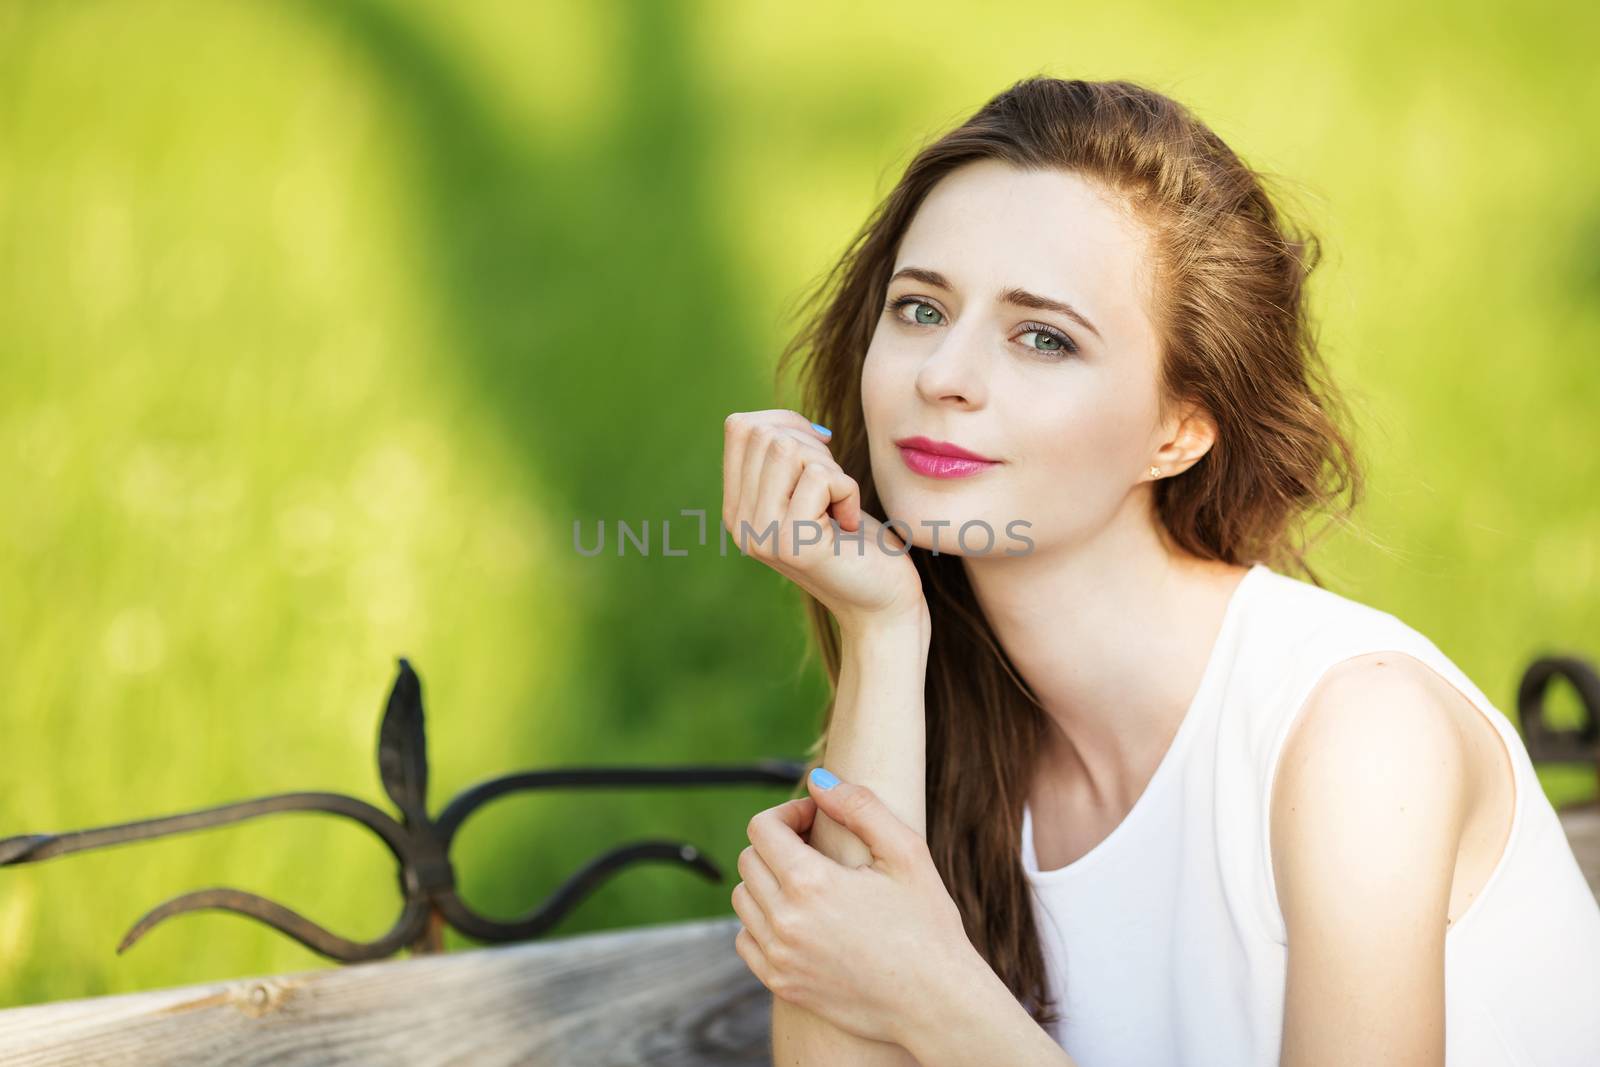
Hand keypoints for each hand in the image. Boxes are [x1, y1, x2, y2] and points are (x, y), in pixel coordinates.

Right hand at [722, 409, 926, 633]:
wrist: (881, 602)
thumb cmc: (855, 540)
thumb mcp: (810, 489)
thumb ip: (785, 457)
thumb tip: (779, 420)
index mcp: (737, 506)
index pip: (740, 427)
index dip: (788, 423)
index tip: (819, 455)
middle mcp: (739, 522)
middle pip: (766, 434)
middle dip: (813, 447)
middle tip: (833, 488)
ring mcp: (762, 535)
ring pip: (788, 450)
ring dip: (830, 468)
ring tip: (838, 505)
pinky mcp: (793, 545)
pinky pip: (820, 477)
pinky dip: (848, 491)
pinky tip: (849, 523)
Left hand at [731, 769, 979, 1048]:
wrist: (936, 1002)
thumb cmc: (929, 924)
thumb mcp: (906, 852)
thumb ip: (859, 806)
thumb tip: (817, 779)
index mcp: (810, 883)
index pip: (762, 828)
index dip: (788, 812)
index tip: (815, 817)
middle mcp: (785, 921)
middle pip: (749, 860)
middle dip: (778, 843)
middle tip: (817, 846)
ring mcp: (780, 957)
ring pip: (743, 899)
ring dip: (767, 880)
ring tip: (810, 881)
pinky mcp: (781, 984)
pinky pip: (745, 940)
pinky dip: (762, 922)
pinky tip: (799, 918)